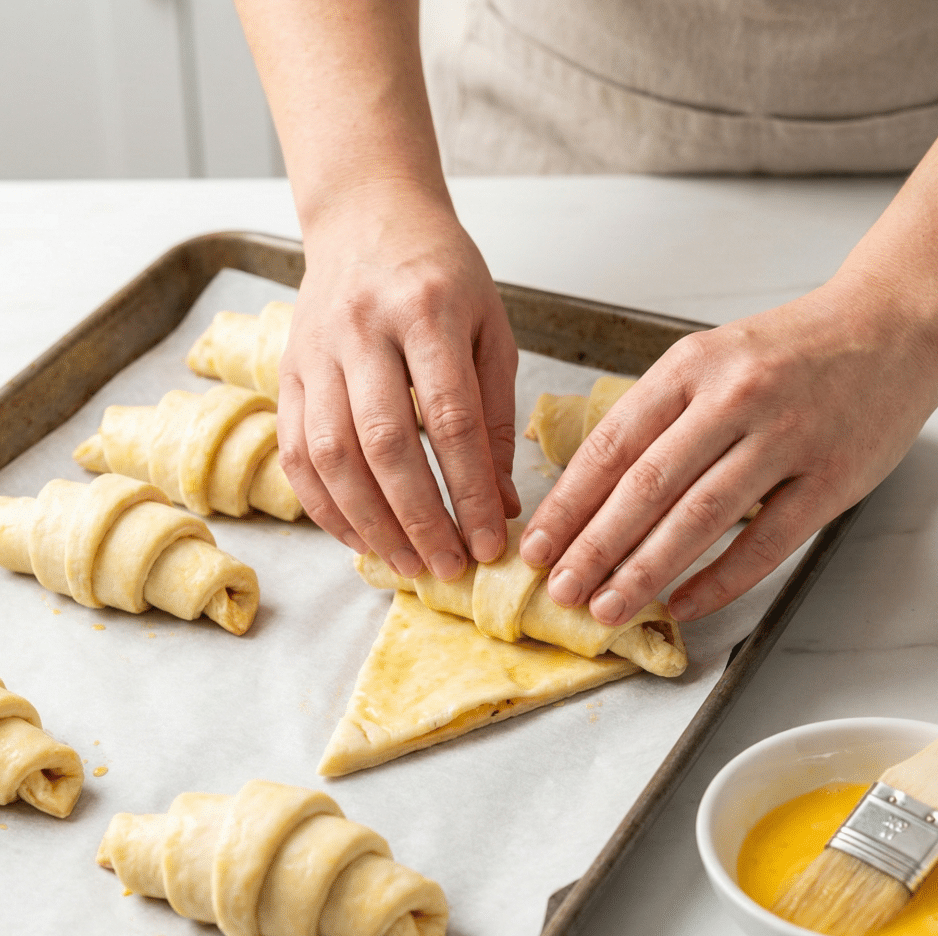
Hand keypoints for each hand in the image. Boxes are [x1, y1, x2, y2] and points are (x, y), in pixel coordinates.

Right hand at [277, 183, 519, 578]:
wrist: (365, 215)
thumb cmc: (440, 274)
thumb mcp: (489, 329)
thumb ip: (494, 416)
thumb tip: (500, 505)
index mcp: (427, 310)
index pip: (449, 417)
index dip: (469, 489)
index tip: (489, 541)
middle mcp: (362, 328)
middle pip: (384, 442)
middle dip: (419, 517)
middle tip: (448, 566)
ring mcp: (314, 351)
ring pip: (330, 454)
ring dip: (369, 522)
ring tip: (407, 564)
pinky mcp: (285, 372)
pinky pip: (294, 452)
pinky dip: (324, 506)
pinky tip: (359, 538)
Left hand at [519, 277, 937, 622]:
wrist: (889, 326)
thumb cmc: (787, 352)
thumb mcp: (710, 359)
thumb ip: (657, 415)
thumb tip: (589, 491)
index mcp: (692, 366)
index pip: (613, 445)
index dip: (569, 503)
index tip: (538, 545)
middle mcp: (735, 399)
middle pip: (648, 487)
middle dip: (595, 547)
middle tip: (561, 590)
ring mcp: (786, 439)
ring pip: (700, 519)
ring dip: (645, 571)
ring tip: (607, 606)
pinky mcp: (830, 479)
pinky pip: (764, 544)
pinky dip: (719, 581)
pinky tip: (683, 604)